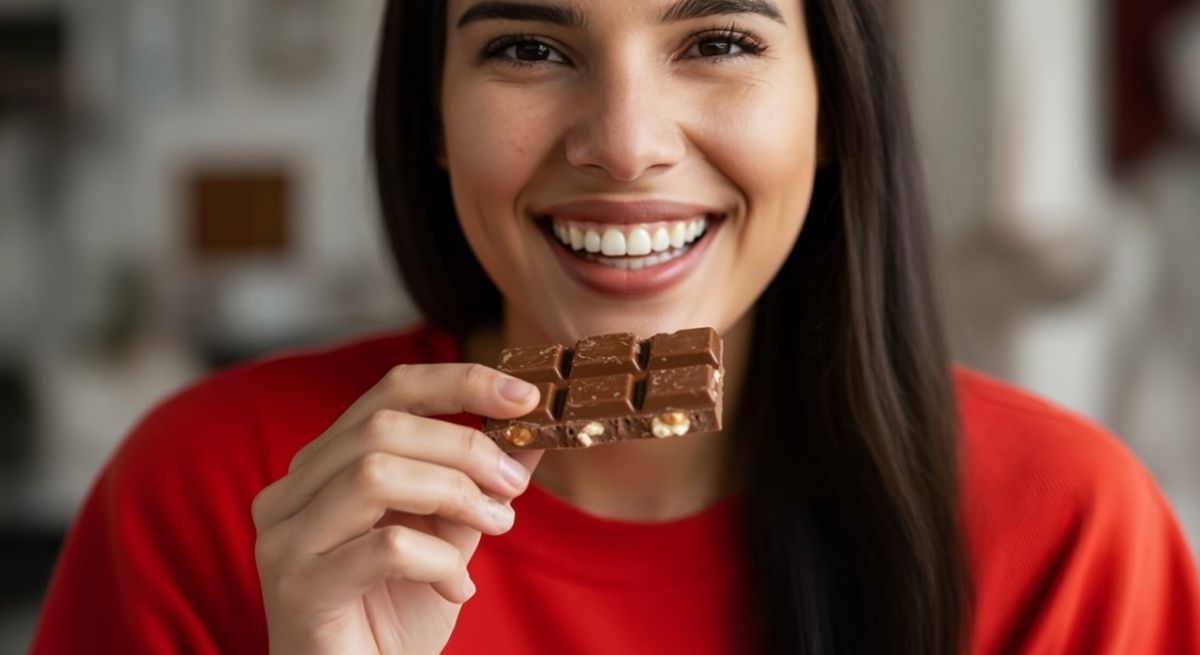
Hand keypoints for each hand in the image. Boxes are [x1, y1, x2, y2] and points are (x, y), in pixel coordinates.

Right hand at [252, 363, 542, 653]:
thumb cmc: (394, 619)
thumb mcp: (449, 539)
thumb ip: (476, 485)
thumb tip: (530, 433)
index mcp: (324, 467)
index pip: (389, 392)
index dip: (460, 382)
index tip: (524, 396)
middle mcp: (291, 492)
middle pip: (383, 426)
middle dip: (466, 446)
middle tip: (514, 484)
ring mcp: (286, 538)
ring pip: (375, 473)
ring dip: (455, 494)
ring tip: (496, 525)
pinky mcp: (298, 588)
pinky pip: (386, 547)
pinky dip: (440, 562)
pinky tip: (458, 589)